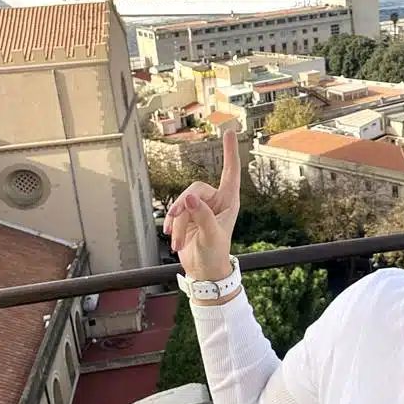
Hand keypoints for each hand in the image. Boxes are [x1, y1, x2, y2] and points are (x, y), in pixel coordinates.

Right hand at [163, 129, 240, 285]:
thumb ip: (202, 216)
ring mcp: (201, 208)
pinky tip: (174, 238)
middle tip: (175, 224)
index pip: (230, 172)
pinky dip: (173, 225)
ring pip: (182, 202)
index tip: (229, 131)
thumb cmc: (215, 255)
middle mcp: (216, 201)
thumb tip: (189, 198)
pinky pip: (175, 212)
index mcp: (229, 201)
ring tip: (178, 241)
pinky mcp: (188, 216)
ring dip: (178, 223)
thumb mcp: (211, 236)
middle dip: (183, 207)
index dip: (230, 152)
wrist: (204, 272)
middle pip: (194, 190)